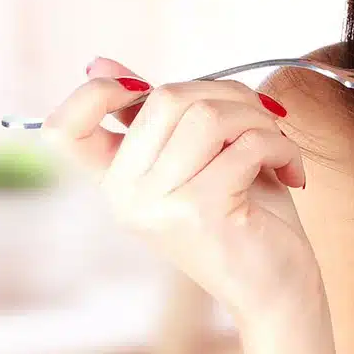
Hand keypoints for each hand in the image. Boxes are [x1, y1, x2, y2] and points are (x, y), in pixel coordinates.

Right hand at [42, 57, 318, 329]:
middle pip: (166, 97)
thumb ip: (155, 115)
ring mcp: (159, 205)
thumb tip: (99, 61)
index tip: (147, 91)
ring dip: (258, 119)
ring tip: (277, 145)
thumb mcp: (197, 158)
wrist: (277, 293)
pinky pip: (246, 143)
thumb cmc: (245, 218)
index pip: (64, 130)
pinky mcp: (201, 210)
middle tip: (261, 120)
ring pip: (209, 114)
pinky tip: (289, 171)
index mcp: (117, 182)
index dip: (98, 92)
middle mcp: (126, 197)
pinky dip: (281, 147)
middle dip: (228, 95)